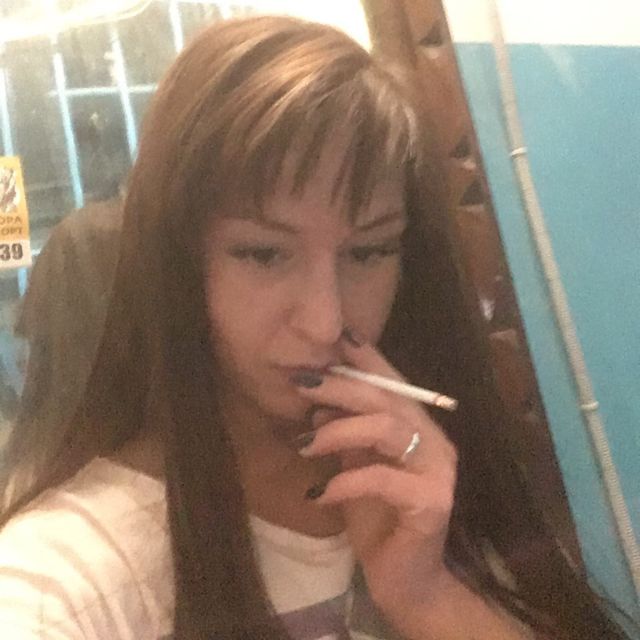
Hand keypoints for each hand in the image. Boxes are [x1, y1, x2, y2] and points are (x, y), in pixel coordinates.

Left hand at [293, 333, 458, 626]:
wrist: (406, 580)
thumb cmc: (378, 520)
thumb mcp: (355, 469)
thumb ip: (345, 436)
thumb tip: (318, 407)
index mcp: (418, 427)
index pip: (392, 381)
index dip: (365, 357)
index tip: (334, 338)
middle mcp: (435, 440)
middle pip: (386, 398)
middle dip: (340, 387)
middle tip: (301, 383)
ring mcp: (438, 470)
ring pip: (387, 428)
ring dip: (339, 430)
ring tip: (303, 443)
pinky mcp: (433, 502)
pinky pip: (382, 478)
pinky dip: (344, 481)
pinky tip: (319, 493)